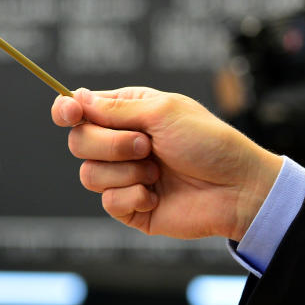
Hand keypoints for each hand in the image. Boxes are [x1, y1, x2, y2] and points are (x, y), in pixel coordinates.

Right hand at [51, 87, 282, 240]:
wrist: (238, 190)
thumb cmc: (210, 143)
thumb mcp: (163, 112)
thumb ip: (115, 108)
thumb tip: (75, 98)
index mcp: (126, 113)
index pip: (78, 110)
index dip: (66, 111)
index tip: (71, 114)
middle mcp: (119, 143)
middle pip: (78, 142)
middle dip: (111, 144)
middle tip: (147, 146)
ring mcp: (123, 176)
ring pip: (88, 175)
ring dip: (126, 172)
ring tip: (157, 172)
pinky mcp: (129, 206)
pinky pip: (107, 202)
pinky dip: (133, 195)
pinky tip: (157, 194)